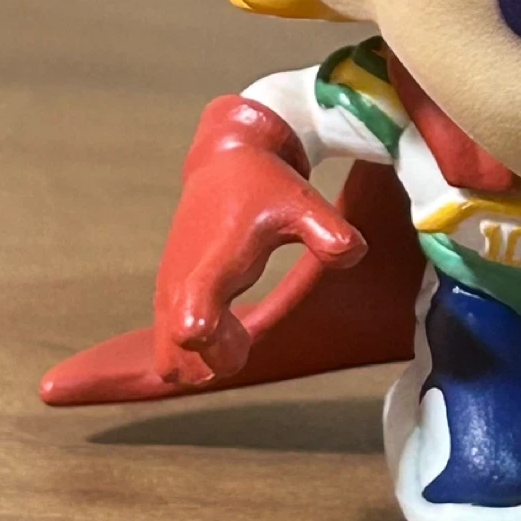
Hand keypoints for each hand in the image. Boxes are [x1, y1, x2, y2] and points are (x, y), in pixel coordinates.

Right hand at [153, 97, 364, 386]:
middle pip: (178, 353)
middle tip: (245, 332)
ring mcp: (170, 292)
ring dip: (207, 358)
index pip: (194, 301)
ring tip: (240, 326)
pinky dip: (200, 351)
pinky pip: (172, 349)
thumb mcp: (302, 203)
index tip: (200, 330)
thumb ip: (328, 231)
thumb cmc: (267, 188)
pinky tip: (228, 323)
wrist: (226, 161)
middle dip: (215, 358)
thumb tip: (352, 254)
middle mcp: (182, 281)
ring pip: (171, 359)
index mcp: (215, 260)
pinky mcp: (168, 296)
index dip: (196, 325)